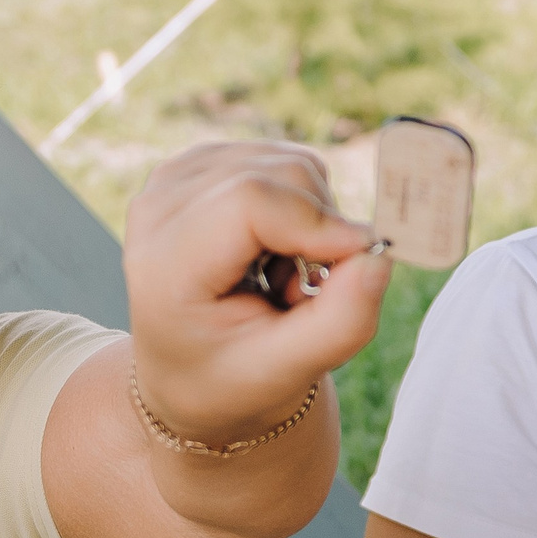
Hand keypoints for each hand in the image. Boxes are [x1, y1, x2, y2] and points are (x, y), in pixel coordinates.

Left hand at [122, 141, 390, 446]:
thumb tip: (378, 255)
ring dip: (311, 219)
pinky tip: (273, 250)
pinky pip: (282, 161)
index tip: (356, 264)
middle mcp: (158, 208)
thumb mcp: (286, 371)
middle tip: (305, 290)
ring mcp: (174, 178)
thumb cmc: (231, 376)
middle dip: (322, 228)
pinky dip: (299, 204)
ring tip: (283, 276)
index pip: (249, 200)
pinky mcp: (199, 164)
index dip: (318, 222)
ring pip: (288, 162)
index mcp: (163, 266)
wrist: (187, 370)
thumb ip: (340, 323)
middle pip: (278, 173)